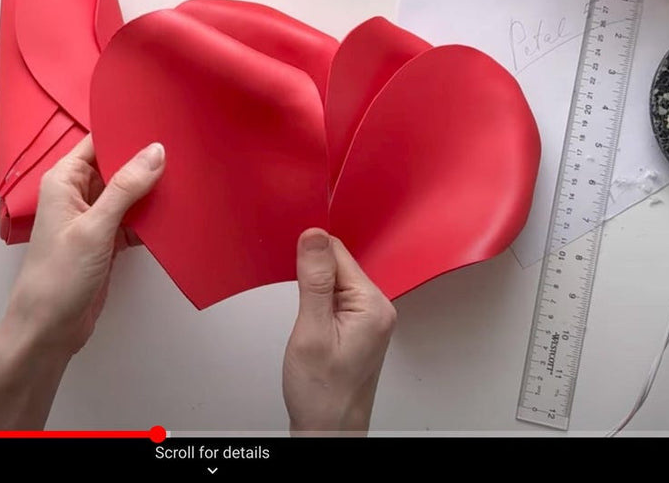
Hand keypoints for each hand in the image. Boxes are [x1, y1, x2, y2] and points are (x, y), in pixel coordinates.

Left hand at [4, 136, 163, 356]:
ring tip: (189, 176)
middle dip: (147, 161)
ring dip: (153, 190)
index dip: (127, 131)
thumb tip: (156, 151)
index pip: (98, 142)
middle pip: (117, 166)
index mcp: (64, 180)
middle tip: (185, 148)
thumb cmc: (57, 277)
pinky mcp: (108, 241)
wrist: (48, 330)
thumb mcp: (93, 227)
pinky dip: (152, 217)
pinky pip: (135, 219)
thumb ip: (125, 188)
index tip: (161, 121)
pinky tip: (176, 212)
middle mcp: (78, 194)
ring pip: (130, 193)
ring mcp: (94, 218)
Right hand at [282, 228, 396, 434]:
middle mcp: (377, 309)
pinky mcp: (358, 327)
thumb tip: (314, 236)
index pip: (339, 253)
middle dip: (311, 273)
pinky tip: (309, 320)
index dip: (310, 255)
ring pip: (335, 281)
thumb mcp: (311, 332)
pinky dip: (318, 302)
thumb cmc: (323, 394)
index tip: (291, 263)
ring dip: (313, 289)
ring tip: (304, 318)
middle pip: (339, 265)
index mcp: (373, 306)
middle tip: (297, 302)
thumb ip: (314, 281)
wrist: (328, 432)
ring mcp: (369, 319)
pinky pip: (336, 297)